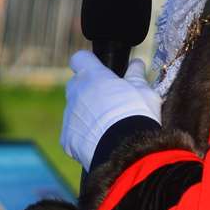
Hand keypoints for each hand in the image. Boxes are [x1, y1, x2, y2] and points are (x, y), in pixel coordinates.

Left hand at [61, 52, 160, 169]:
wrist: (125, 151)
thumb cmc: (136, 115)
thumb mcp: (144, 91)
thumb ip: (136, 76)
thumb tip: (137, 64)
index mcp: (93, 76)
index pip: (80, 59)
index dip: (89, 64)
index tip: (99, 71)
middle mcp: (76, 92)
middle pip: (76, 85)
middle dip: (89, 91)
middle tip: (109, 102)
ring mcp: (69, 115)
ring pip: (74, 110)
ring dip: (87, 115)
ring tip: (108, 127)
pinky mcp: (66, 138)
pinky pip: (73, 134)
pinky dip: (83, 137)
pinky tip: (100, 143)